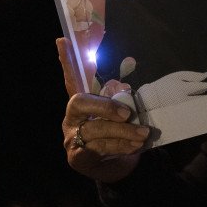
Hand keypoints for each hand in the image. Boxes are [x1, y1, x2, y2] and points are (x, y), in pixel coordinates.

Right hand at [57, 38, 147, 182]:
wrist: (116, 167)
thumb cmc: (118, 134)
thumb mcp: (121, 115)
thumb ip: (119, 99)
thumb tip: (122, 86)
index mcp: (81, 103)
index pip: (72, 78)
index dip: (67, 61)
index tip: (63, 40)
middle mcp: (71, 117)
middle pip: (81, 103)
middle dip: (105, 106)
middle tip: (128, 113)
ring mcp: (71, 137)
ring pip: (96, 129)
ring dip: (124, 132)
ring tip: (143, 134)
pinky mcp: (77, 156)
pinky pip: (99, 147)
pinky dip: (120, 146)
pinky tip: (134, 146)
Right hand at [135, 71, 206, 109]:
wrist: (149, 100)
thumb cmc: (164, 85)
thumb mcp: (177, 76)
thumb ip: (193, 76)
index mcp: (183, 88)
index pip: (202, 87)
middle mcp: (184, 100)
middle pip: (204, 100)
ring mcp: (183, 110)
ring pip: (201, 109)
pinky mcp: (181, 117)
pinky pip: (195, 115)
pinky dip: (202, 113)